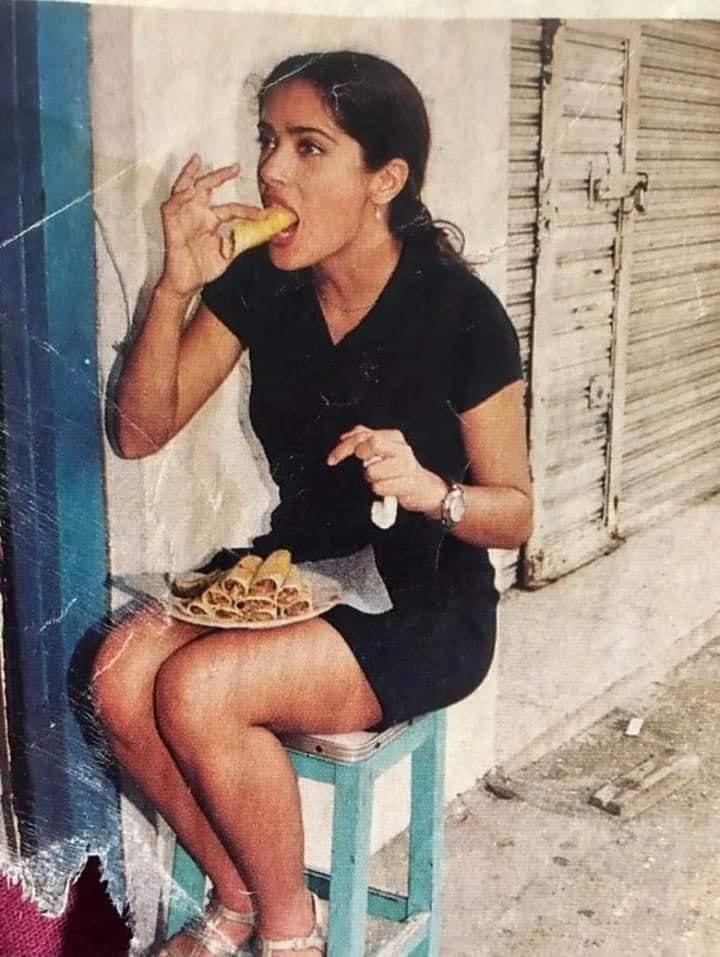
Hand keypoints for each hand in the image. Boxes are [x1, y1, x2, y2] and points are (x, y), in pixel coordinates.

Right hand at [159, 155, 265, 297]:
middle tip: (235, 168)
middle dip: (219, 175)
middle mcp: (197, 214)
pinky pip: (171, 206)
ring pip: (184, 188)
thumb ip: (242, 240)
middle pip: (207, 187)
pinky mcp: (171, 225)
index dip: (249, 210)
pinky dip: (177, 197)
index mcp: (211, 220)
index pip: (232, 208)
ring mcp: (184, 217)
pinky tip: (185, 190)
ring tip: (196, 162)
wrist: (188, 283)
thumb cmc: (203, 267)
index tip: (265, 213)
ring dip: (189, 174)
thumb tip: (263, 233)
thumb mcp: (228, 251)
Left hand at [327, 425, 447, 515]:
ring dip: (371, 479)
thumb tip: (345, 437)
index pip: (363, 435)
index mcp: (394, 437)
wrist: (424, 489)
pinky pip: (380, 488)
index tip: (332, 459)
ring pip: (373, 470)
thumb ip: (364, 440)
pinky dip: (379, 490)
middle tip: (361, 467)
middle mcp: (401, 449)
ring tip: (380, 480)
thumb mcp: (384, 450)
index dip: (344, 447)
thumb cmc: (400, 471)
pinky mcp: (409, 484)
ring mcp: (406, 466)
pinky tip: (387, 488)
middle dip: (360, 457)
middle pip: (372, 444)